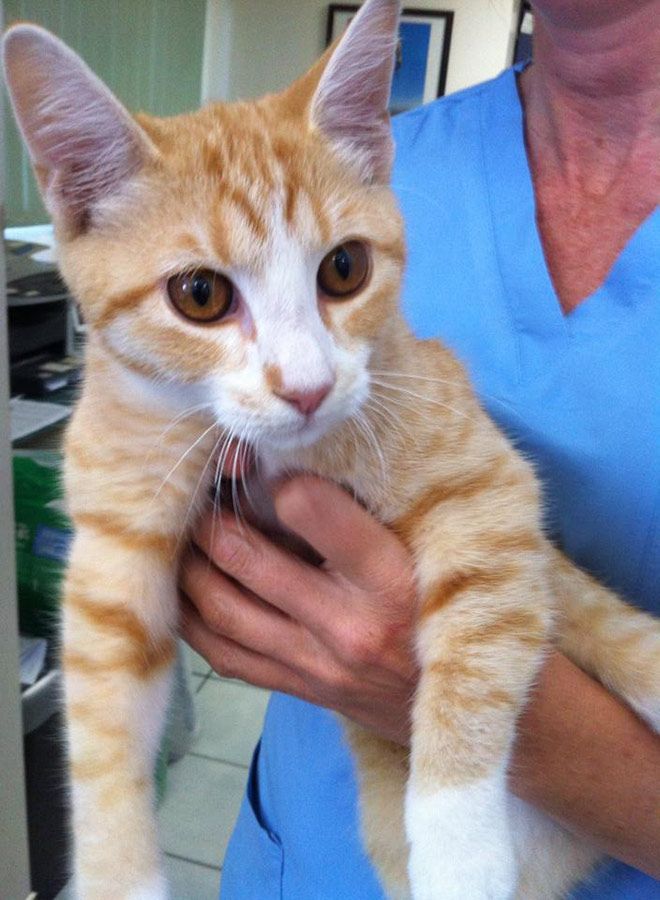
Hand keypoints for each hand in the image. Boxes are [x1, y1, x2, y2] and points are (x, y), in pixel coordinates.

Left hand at [179, 475, 417, 744]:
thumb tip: (290, 468)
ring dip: (190, 567)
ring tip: (186, 538)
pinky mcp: (300, 688)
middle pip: (246, 559)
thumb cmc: (443, 604)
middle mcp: (347, 623)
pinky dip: (194, 620)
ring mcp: (317, 664)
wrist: (467, 694)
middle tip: (201, 498)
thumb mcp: (424, 547)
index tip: (265, 469)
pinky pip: (225, 656)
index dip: (275, 480)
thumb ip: (363, 511)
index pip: (306, 506)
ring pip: (222, 609)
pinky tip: (188, 591)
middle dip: (211, 521)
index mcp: (387, 574)